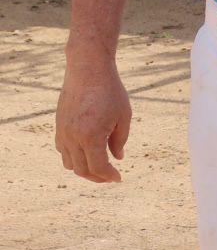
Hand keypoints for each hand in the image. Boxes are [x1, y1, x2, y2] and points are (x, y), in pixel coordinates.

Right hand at [55, 56, 131, 182]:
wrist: (88, 71)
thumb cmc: (111, 91)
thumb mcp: (123, 116)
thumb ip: (120, 140)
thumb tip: (117, 158)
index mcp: (91, 137)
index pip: (98, 167)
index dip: (108, 176)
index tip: (118, 178)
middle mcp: (73, 138)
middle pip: (82, 169)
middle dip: (97, 177)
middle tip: (110, 176)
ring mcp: (63, 133)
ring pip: (69, 163)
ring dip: (84, 168)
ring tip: (99, 166)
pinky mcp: (59, 126)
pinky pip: (63, 150)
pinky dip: (73, 157)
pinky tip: (86, 152)